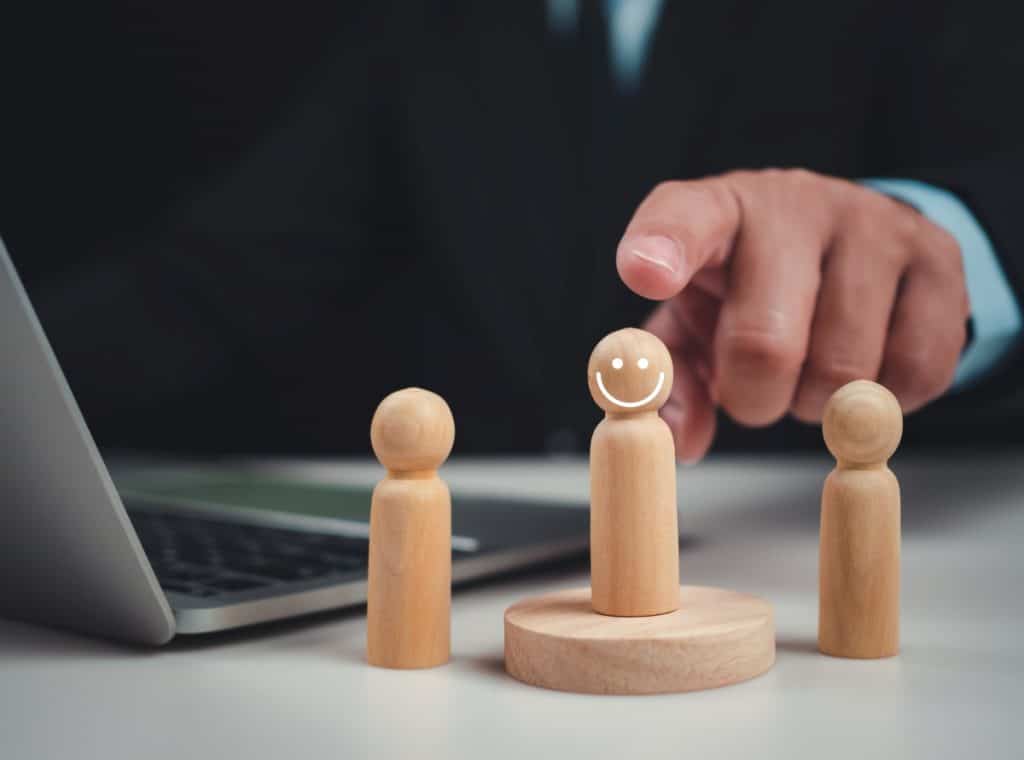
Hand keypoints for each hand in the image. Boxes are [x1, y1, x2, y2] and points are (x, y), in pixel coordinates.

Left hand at [616, 169, 968, 461]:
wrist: (845, 245)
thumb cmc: (748, 289)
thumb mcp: (692, 325)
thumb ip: (673, 380)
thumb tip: (680, 439)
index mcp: (717, 212)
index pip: (684, 220)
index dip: (662, 250)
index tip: (644, 275)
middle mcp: (793, 204)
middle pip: (764, 342)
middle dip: (753, 398)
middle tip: (754, 394)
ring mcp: (873, 225)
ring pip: (844, 368)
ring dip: (817, 403)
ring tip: (809, 372)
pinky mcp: (938, 258)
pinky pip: (914, 370)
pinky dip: (882, 401)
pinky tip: (863, 373)